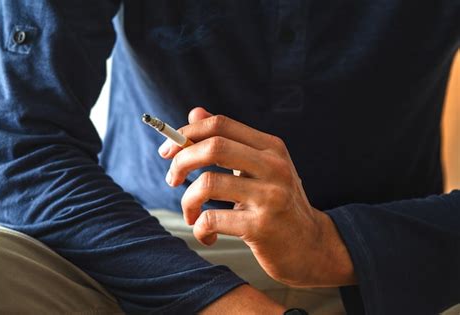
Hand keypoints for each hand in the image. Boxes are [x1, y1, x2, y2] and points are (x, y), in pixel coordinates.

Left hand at [159, 107, 355, 286]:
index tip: (167, 150)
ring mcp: (270, 196)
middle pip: (213, 147)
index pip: (221, 124)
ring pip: (207, 184)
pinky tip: (208, 234)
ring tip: (190, 214)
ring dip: (187, 201)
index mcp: (271, 147)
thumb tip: (195, 113)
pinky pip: (211, 220)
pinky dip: (199, 228)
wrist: (310, 245)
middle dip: (181, 161)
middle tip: (172, 179)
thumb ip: (228, 140)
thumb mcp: (259, 167)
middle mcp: (274, 167)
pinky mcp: (261, 227)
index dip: (187, 133)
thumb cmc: (278, 203)